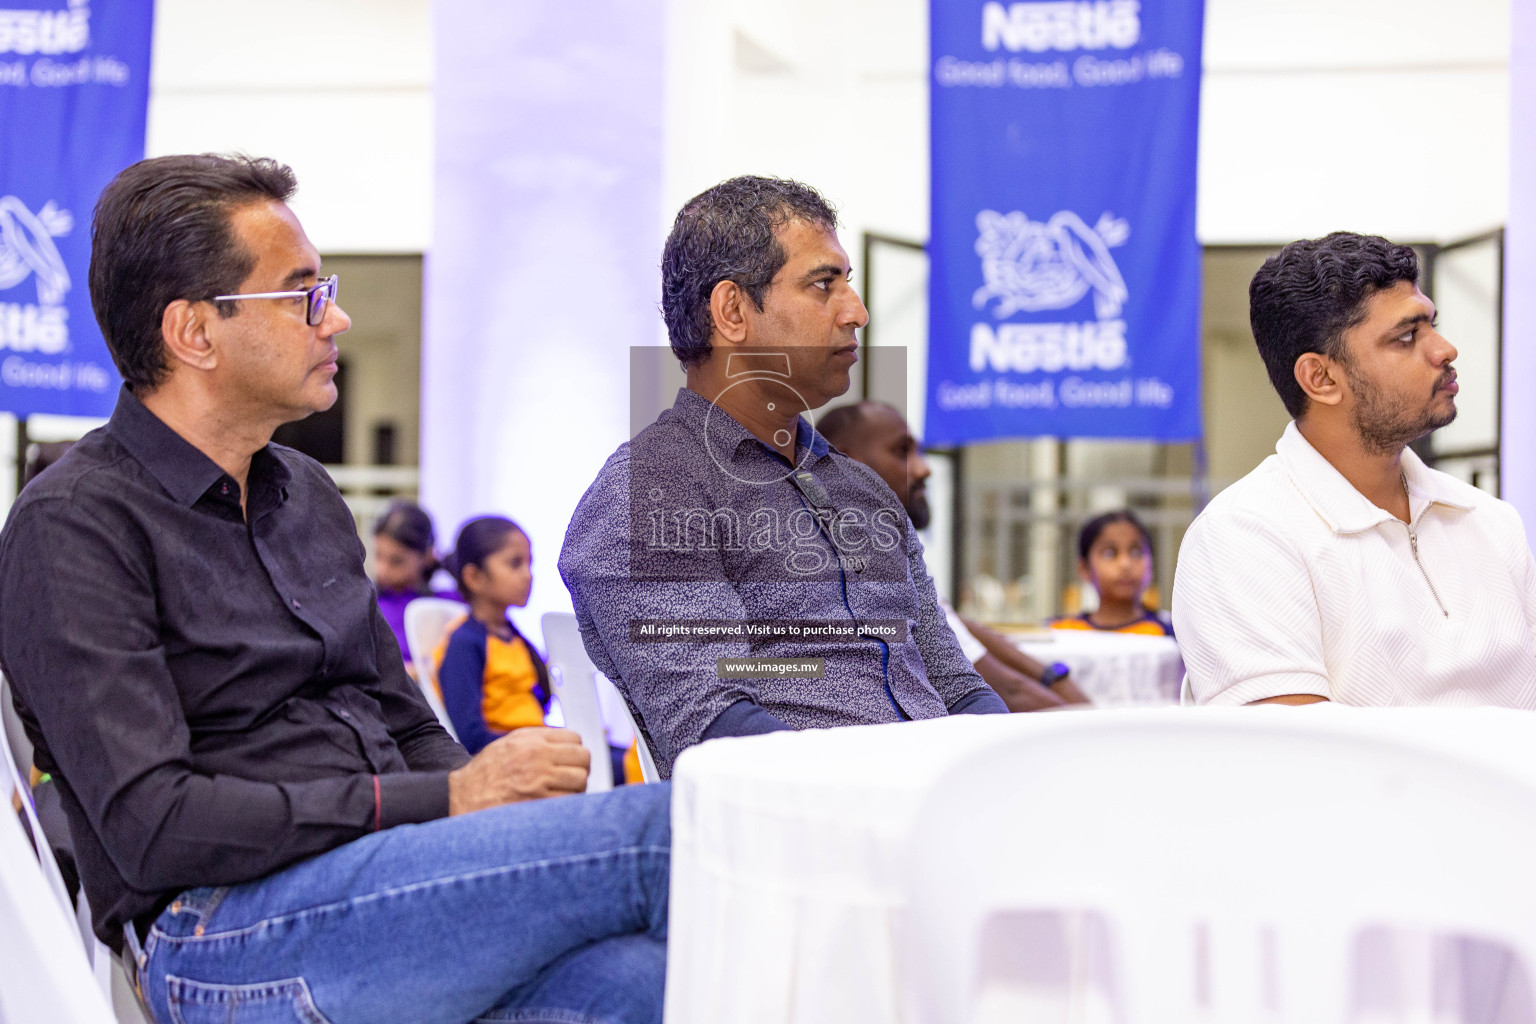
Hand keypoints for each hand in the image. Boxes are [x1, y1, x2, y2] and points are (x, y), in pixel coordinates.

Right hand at [448, 727, 589, 814]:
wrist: (462, 797)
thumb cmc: (485, 772)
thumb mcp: (509, 743)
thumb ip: (538, 738)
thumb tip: (568, 742)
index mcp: (531, 740)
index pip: (575, 739)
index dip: (574, 751)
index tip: (568, 760)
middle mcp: (538, 757)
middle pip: (583, 758)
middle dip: (580, 767)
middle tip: (569, 777)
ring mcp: (540, 781)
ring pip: (581, 780)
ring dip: (576, 787)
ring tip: (562, 791)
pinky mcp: (539, 803)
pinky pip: (570, 801)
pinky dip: (568, 803)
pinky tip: (556, 804)